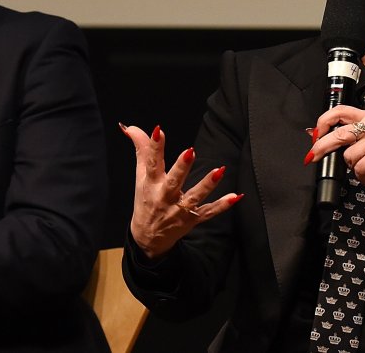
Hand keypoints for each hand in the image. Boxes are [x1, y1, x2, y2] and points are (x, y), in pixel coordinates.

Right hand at [121, 123, 241, 259]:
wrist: (148, 237)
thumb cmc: (146, 201)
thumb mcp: (141, 176)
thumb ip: (141, 150)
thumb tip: (129, 127)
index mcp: (152, 184)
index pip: (152, 163)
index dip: (154, 147)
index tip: (158, 130)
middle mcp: (165, 197)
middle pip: (174, 181)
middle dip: (182, 167)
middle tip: (190, 151)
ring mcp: (180, 209)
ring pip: (195, 197)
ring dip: (207, 184)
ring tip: (220, 170)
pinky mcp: (193, 219)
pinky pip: (209, 212)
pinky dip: (222, 206)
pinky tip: (235, 197)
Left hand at [306, 105, 364, 200]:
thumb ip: (352, 135)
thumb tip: (322, 137)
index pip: (340, 111)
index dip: (323, 121)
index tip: (315, 134)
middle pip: (338, 133)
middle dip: (321, 147)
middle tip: (313, 156)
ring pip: (347, 156)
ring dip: (354, 167)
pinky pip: (358, 168)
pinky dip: (362, 177)